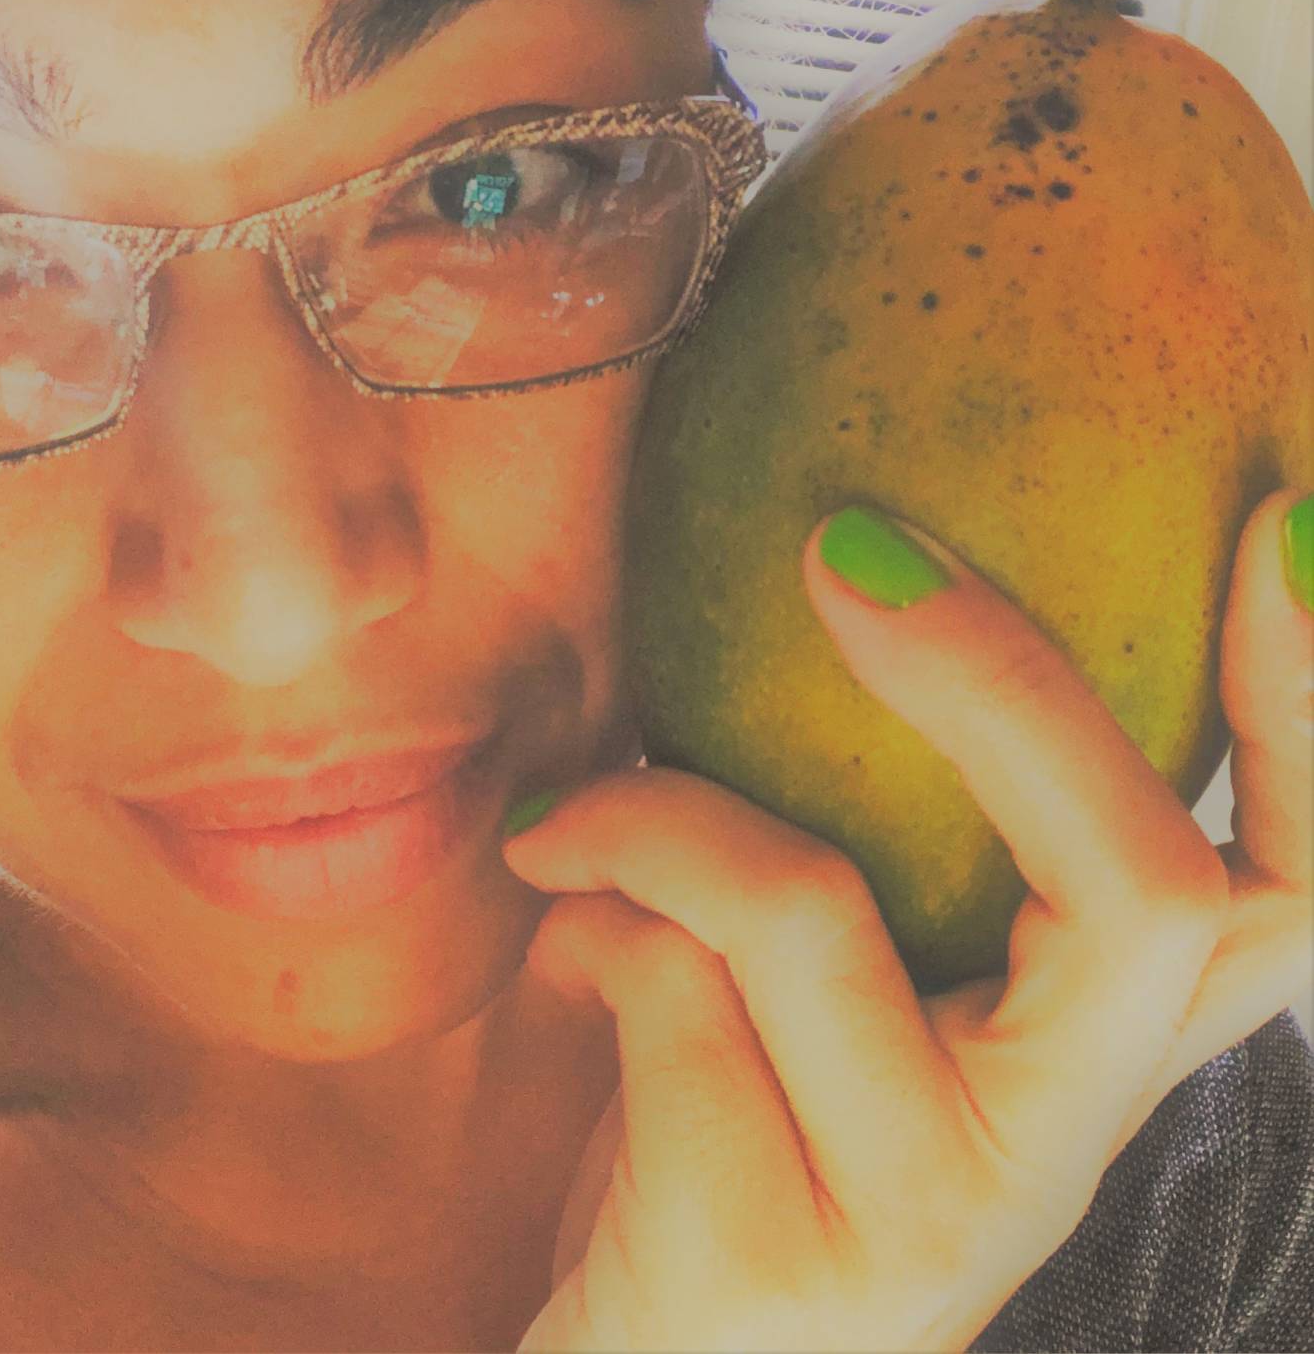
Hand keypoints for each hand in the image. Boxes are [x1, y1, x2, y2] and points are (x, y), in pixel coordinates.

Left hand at [502, 487, 1312, 1352]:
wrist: (644, 1345)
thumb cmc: (729, 1122)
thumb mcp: (831, 981)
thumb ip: (878, 848)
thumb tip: (832, 578)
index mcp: (1093, 1051)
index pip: (1293, 887)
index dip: (1312, 703)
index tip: (1279, 526)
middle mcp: (1059, 1144)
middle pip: (1145, 885)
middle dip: (1002, 681)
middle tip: (851, 554)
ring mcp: (934, 1216)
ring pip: (812, 904)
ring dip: (658, 813)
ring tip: (568, 824)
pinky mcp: (781, 1259)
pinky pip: (668, 983)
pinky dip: (587, 911)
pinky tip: (560, 933)